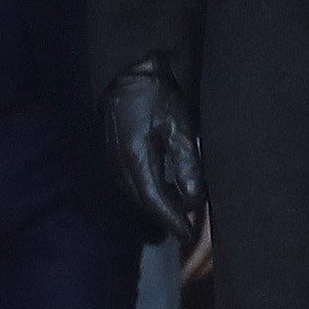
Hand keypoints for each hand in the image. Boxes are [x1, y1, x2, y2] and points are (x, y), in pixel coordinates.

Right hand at [102, 56, 207, 247]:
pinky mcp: (115, 156)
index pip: (155, 201)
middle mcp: (120, 166)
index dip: (172, 221)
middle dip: (166, 219)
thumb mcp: (178, 125)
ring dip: (157, 209)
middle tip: (190, 231)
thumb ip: (186, 163)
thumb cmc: (157, 95)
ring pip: (136, 197)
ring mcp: (114, 162)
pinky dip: (149, 196)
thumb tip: (194, 199)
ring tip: (181, 216)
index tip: (189, 235)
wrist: (127, 73)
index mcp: (135, 159)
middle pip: (144, 203)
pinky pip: (132, 186)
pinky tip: (166, 194)